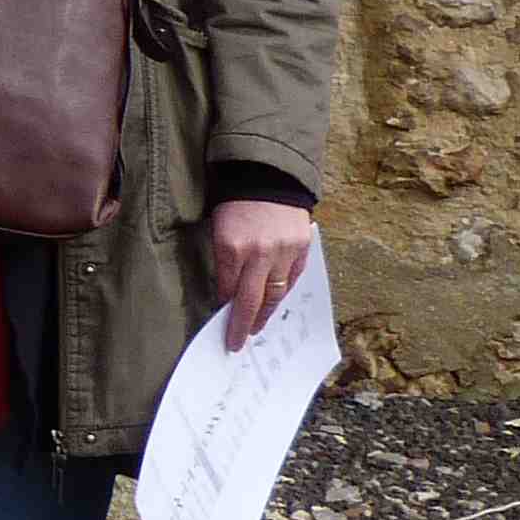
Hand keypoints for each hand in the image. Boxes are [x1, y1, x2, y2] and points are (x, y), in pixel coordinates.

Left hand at [207, 197, 318, 352]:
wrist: (269, 176)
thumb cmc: (235, 203)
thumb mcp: (218, 229)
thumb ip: (224, 261)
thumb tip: (227, 293)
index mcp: (232, 246)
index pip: (227, 290)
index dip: (225, 309)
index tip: (222, 325)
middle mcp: (259, 253)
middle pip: (252, 300)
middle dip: (243, 324)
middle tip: (237, 342)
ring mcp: (284, 252)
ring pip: (275, 293)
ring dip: (265, 313)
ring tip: (257, 327)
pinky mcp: (301, 249)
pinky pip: (292, 279)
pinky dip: (283, 293)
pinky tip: (275, 303)